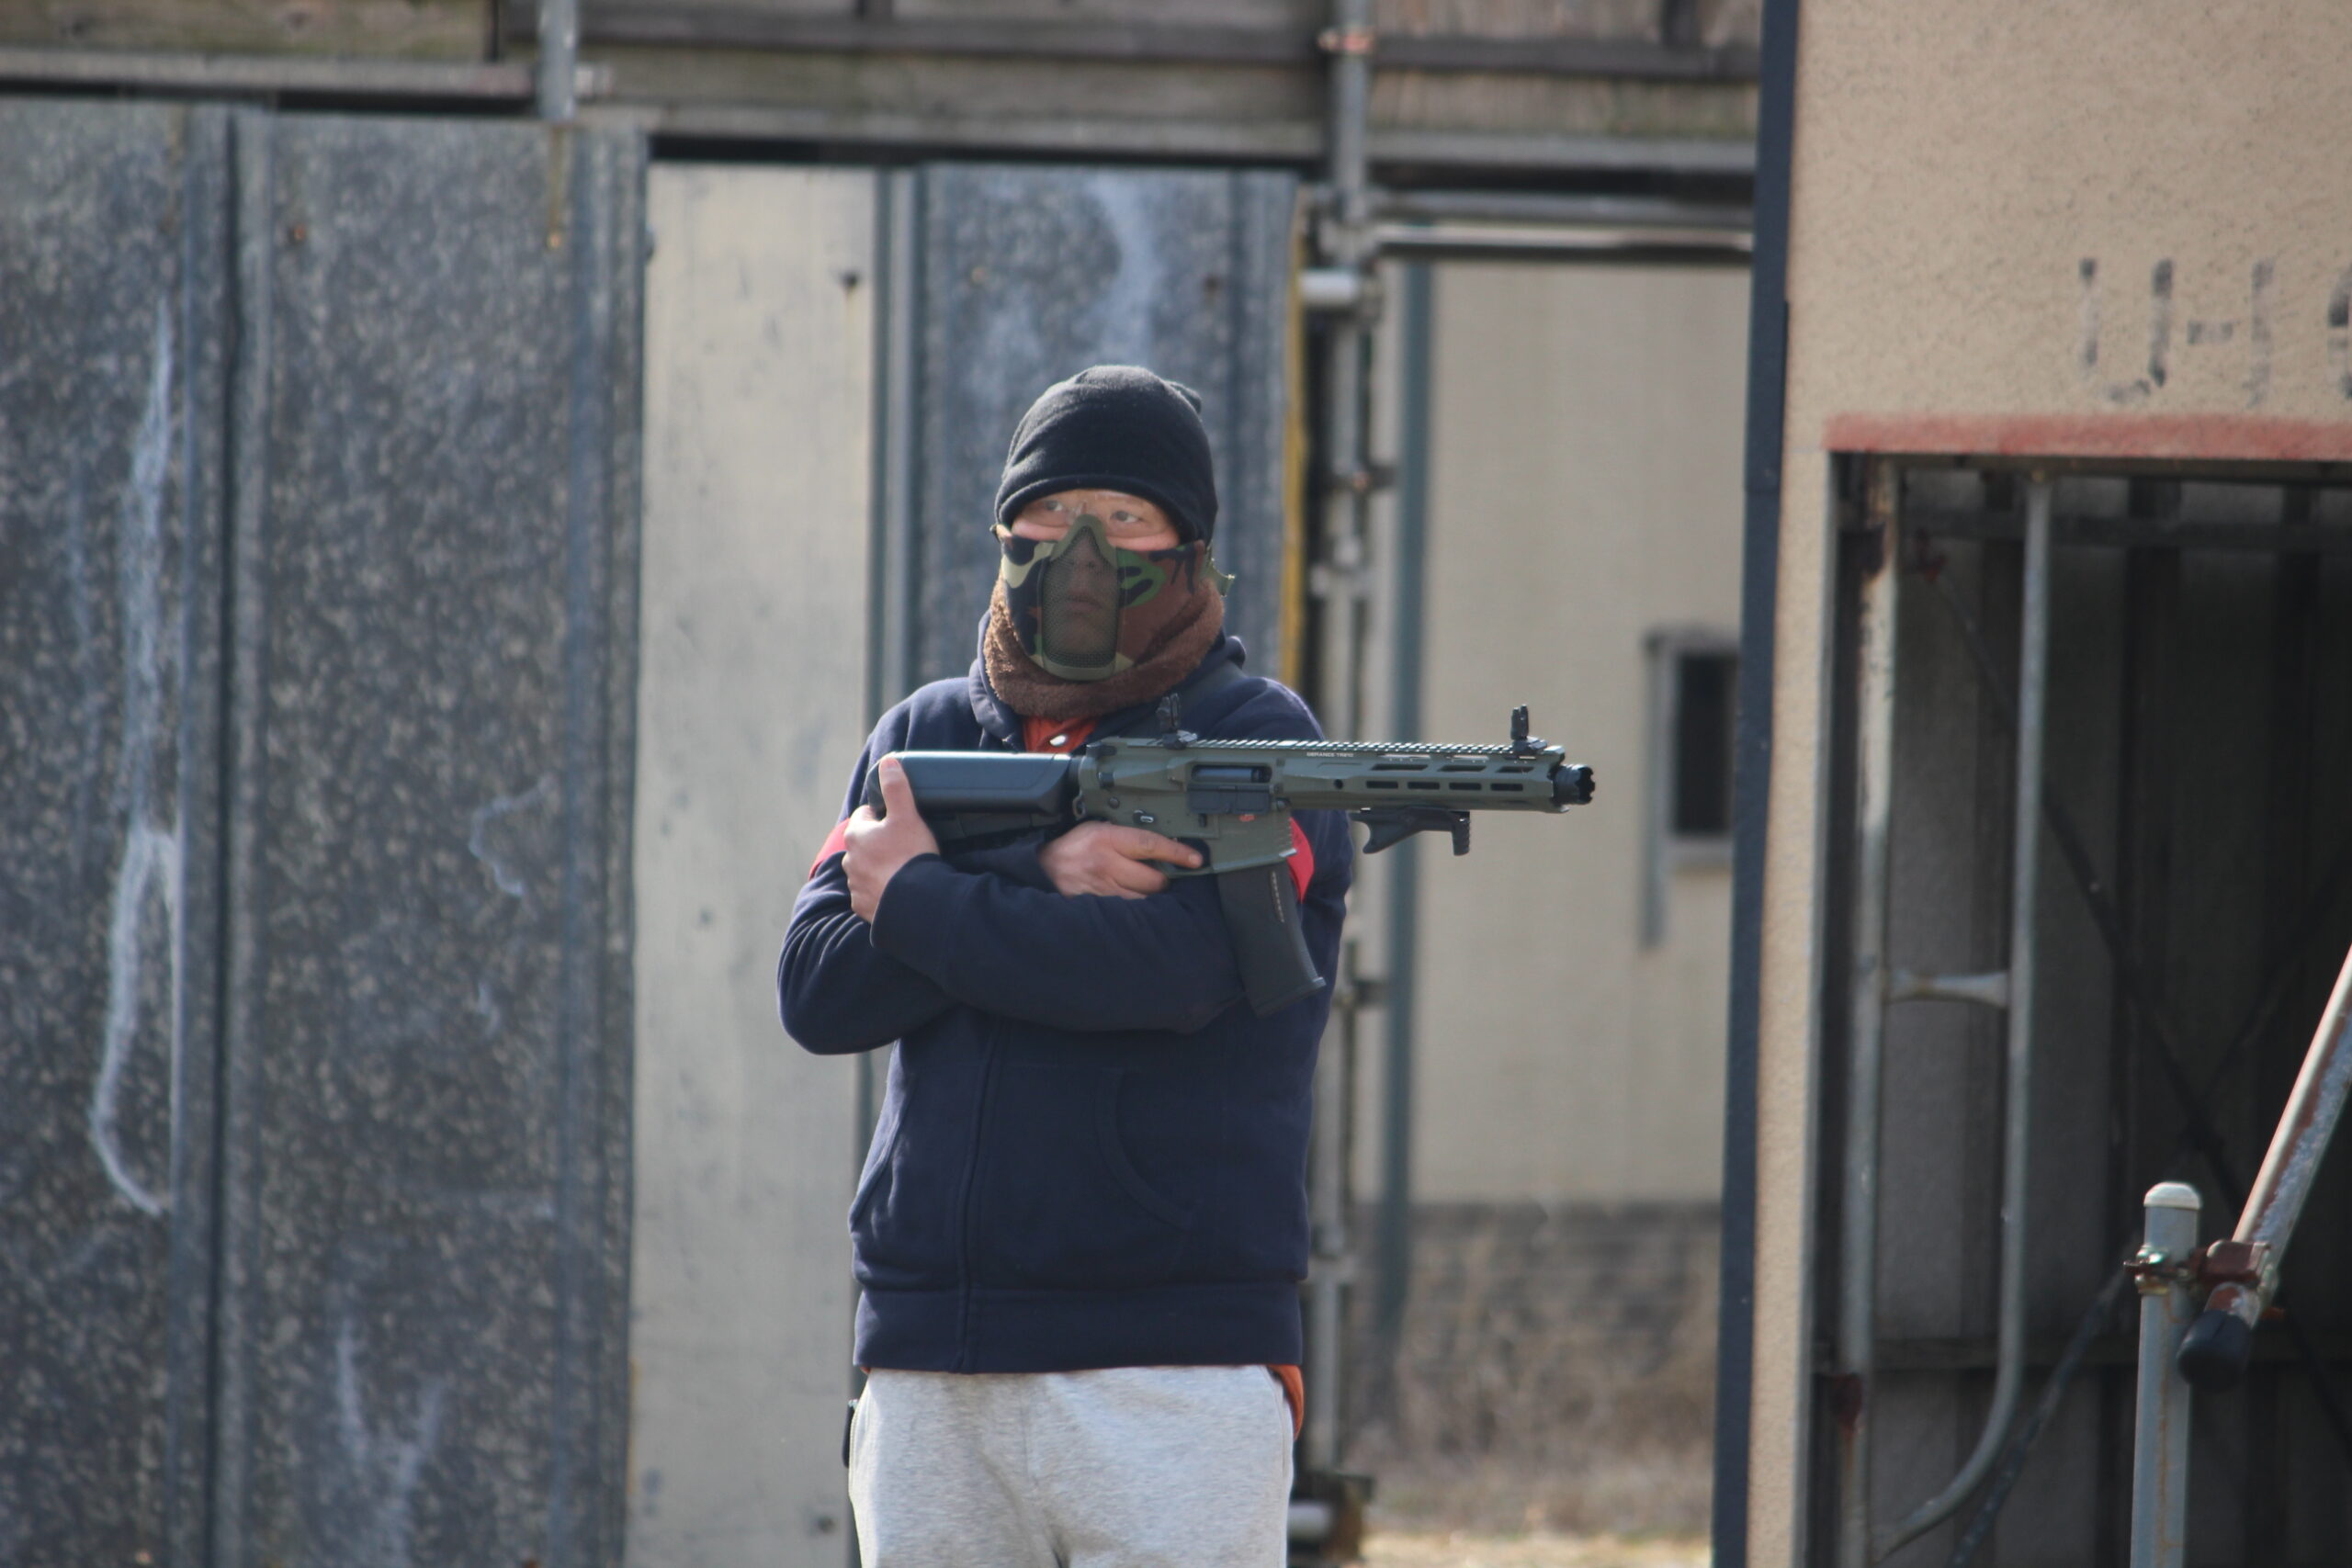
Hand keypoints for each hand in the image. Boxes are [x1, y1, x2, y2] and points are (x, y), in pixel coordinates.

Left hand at [844, 756, 940, 921]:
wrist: (914, 902)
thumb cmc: (910, 856)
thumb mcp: (907, 815)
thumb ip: (896, 787)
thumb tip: (888, 761)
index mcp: (856, 835)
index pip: (866, 815)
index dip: (885, 815)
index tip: (902, 822)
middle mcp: (849, 860)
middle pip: (865, 843)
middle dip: (881, 842)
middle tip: (906, 846)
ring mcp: (855, 884)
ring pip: (866, 868)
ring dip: (880, 867)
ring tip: (903, 869)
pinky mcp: (862, 905)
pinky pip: (870, 892)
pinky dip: (881, 890)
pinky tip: (897, 889)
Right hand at [1039, 821, 1202, 898]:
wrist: (1043, 869)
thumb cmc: (1074, 847)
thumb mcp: (1097, 828)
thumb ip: (1126, 835)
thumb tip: (1160, 845)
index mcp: (1107, 839)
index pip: (1150, 845)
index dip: (1177, 852)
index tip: (1196, 859)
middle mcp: (1106, 865)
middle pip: (1154, 879)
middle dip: (1163, 879)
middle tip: (1160, 875)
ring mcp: (1103, 890)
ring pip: (1144, 898)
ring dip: (1150, 895)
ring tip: (1143, 887)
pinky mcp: (1100, 907)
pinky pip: (1130, 911)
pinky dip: (1137, 907)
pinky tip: (1132, 900)